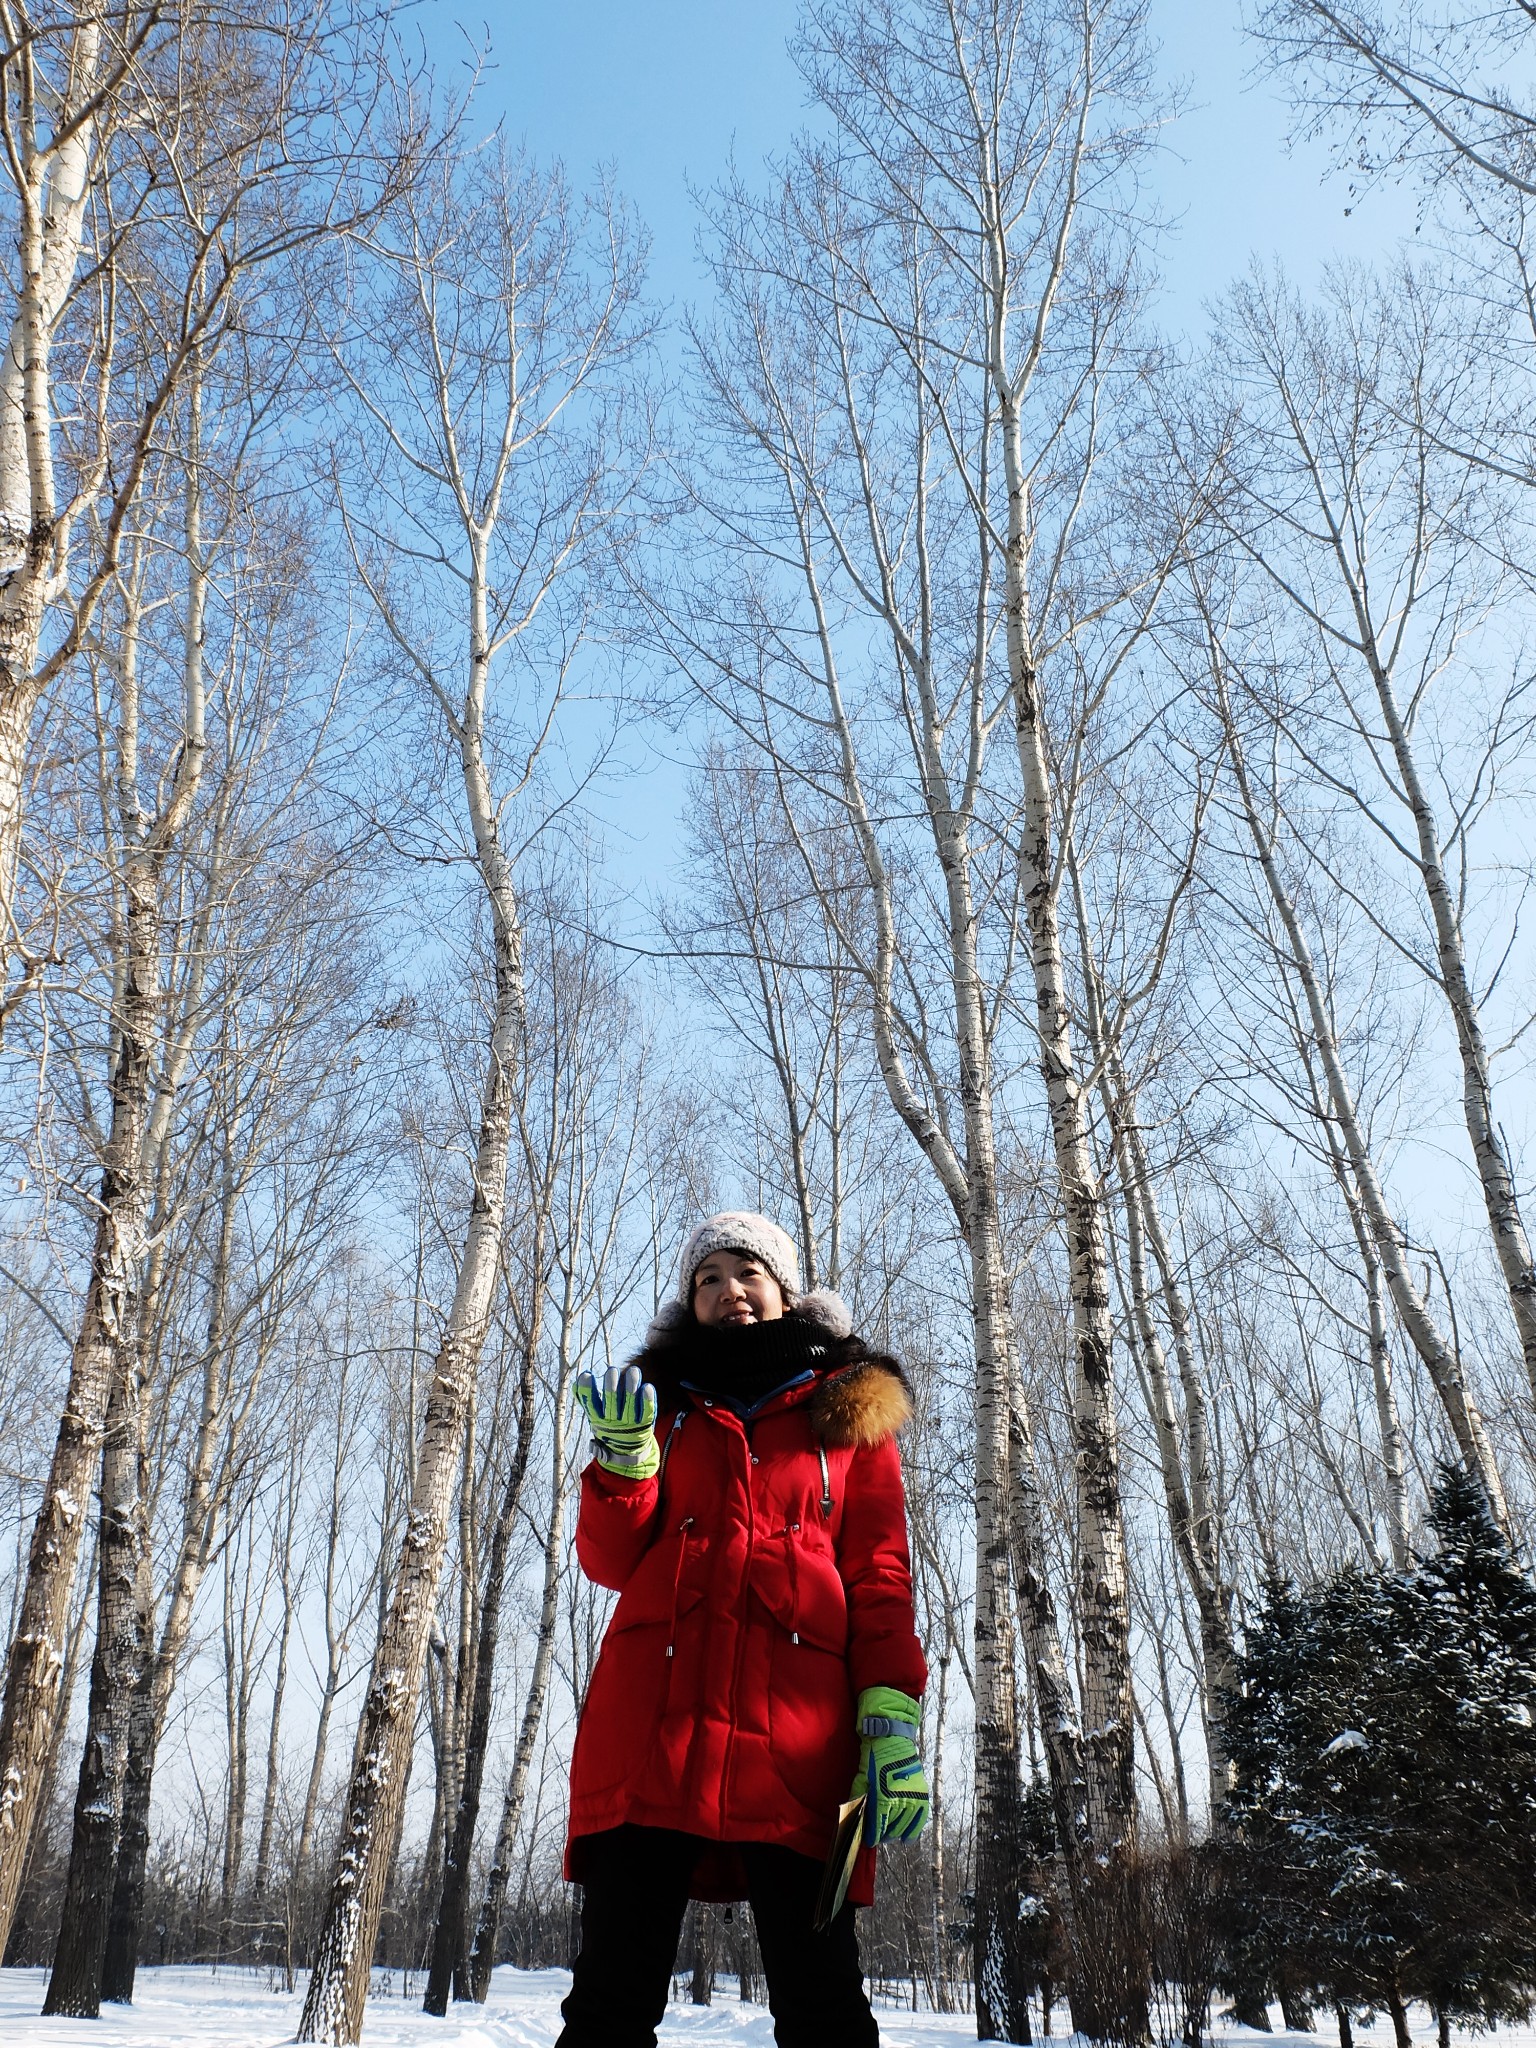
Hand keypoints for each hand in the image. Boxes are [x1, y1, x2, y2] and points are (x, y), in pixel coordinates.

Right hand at [574, 1365, 659, 1479]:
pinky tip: (647, 1387)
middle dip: (611, 1386)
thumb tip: (578, 1381)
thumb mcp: (595, 1417)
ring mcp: (630, 1424)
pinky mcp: (645, 1425)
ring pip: (630, 1404)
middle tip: (612, 1370)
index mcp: (598, 1419)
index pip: (591, 1403)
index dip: (587, 1390)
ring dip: (631, 1387)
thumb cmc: (609, 1427)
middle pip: (611, 1402)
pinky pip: (646, 1413)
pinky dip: (647, 1402)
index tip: (587, 1375)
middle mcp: (613, 1422)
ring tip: (633, 1369)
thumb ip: (587, 1399)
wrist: (627, 1453)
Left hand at [852, 1685, 928, 1843]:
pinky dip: (915, 1828)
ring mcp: (913, 1793)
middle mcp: (901, 1796)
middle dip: (883, 1834)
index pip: (879, 1823)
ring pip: (905, 1823)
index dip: (873, 1834)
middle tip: (878, 1837)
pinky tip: (908, 1839)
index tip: (870, 1841)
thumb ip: (859, 1798)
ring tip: (890, 1837)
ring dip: (897, 1832)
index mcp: (884, 1793)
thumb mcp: (861, 1777)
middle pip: (892, 1825)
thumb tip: (856, 1816)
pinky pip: (921, 1815)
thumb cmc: (873, 1755)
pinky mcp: (922, 1790)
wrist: (892, 1736)